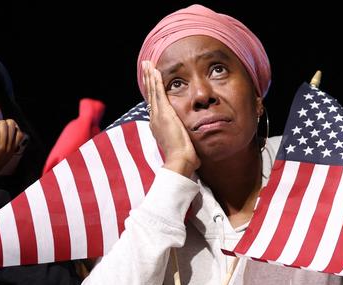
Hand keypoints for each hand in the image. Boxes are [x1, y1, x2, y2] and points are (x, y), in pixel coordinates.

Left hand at [0, 119, 24, 173]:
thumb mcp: (1, 159)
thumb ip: (3, 149)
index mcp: (12, 151)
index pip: (19, 133)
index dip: (12, 127)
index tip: (2, 129)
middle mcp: (8, 147)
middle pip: (12, 125)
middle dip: (2, 122)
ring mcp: (0, 146)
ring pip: (2, 124)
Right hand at [142, 60, 199, 176]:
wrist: (179, 161)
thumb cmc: (184, 159)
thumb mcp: (185, 147)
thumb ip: (187, 145)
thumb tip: (196, 153)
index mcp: (159, 127)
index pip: (155, 105)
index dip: (152, 92)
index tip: (152, 83)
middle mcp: (155, 120)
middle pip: (150, 95)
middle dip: (148, 80)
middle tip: (146, 67)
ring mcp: (158, 116)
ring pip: (152, 92)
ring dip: (150, 77)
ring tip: (147, 64)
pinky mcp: (163, 113)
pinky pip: (158, 93)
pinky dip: (155, 81)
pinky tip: (154, 71)